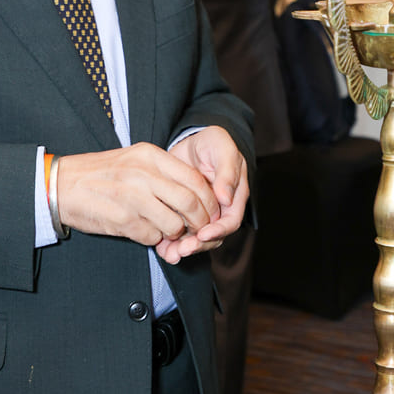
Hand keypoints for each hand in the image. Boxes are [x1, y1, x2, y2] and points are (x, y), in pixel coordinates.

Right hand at [56, 143, 221, 249]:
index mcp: (150, 155)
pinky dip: (152, 239)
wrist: (61, 184)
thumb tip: (197, 194)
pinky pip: (151, 236)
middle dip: (198, 221)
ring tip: (164, 229)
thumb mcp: (134, 160)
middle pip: (190, 202)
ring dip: (174, 233)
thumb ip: (163, 173)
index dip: (208, 200)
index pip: (195, 179)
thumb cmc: (101, 174)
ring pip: (174, 224)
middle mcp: (143, 174)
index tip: (209, 212)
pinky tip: (142, 231)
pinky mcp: (121, 219)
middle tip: (196, 229)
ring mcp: (132, 197)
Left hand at [157, 126, 248, 264]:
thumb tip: (226, 198)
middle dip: (198, 245)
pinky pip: (180, 232)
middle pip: (213, 236)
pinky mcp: (182, 212)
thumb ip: (227, 171)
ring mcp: (201, 213)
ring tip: (169, 253)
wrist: (190, 139)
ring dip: (183, 248)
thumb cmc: (212, 142)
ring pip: (196, 239)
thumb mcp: (222, 148)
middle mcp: (219, 210)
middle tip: (182, 250)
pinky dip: (171, 242)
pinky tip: (160, 249)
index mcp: (233, 197)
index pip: (230, 222)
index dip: (218, 231)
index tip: (202, 234)